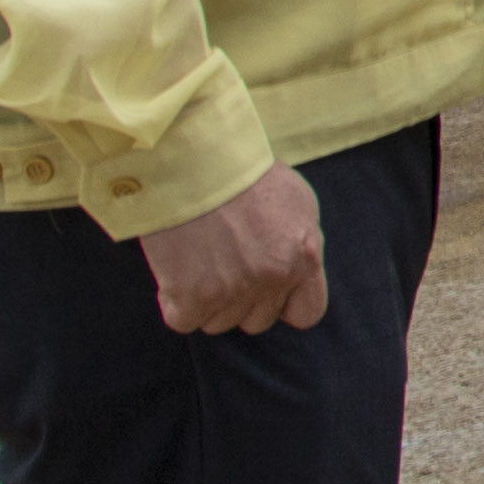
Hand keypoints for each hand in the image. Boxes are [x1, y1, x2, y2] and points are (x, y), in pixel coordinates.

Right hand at [142, 163, 330, 336]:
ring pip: (218, 322)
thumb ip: (302, 244)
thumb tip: (296, 271)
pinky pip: (184, 320)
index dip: (284, 305)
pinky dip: (177, 302)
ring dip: (207, 300)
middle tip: (223, 263)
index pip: (306, 313)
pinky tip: (177, 271)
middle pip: (257, 320)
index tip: (265, 291)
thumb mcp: (297, 202)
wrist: (192, 161)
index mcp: (304, 258)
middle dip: (242, 299)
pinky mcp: (191, 296)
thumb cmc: (244, 175)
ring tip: (200, 259)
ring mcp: (232, 290)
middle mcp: (272, 279)